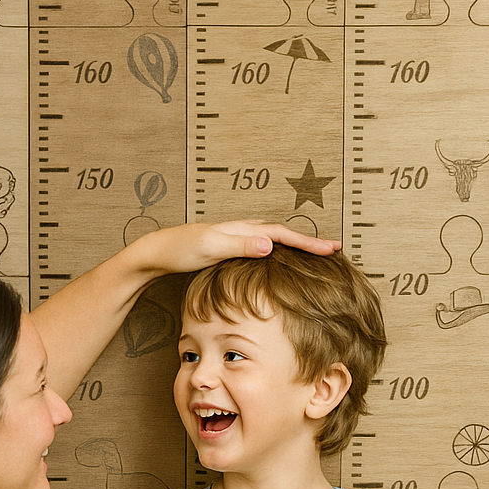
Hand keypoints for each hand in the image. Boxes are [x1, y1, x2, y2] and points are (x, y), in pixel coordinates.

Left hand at [129, 220, 339, 276]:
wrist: (156, 252)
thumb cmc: (180, 249)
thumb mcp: (210, 247)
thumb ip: (239, 246)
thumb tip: (270, 245)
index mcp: (242, 229)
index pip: (283, 234)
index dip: (308, 242)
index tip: (331, 248)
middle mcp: (241, 229)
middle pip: (283, 233)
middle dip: (308, 241)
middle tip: (333, 249)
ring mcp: (235, 237)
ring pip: (273, 238)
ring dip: (295, 244)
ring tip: (313, 252)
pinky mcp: (228, 247)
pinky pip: (262, 246)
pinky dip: (277, 250)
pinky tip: (278, 259)